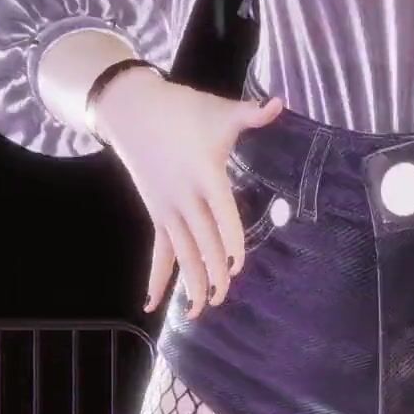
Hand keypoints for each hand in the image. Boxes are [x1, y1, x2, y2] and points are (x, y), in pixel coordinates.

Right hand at [92, 68, 283, 317]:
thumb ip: (251, 114)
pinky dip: (156, 277)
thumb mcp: (218, 111)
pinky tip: (151, 304)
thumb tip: (281, 103)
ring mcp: (168, 209)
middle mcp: (184, 197)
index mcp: (204, 174)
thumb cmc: (182, 110)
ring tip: (199, 310)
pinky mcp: (157, 214)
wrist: (132, 110)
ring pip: (181, 252)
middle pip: (200, 240)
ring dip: (189, 281)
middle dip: (212, 270)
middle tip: (223, 295)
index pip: (220, 214)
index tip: (237, 264)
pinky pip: (159, 251)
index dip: (229, 240)